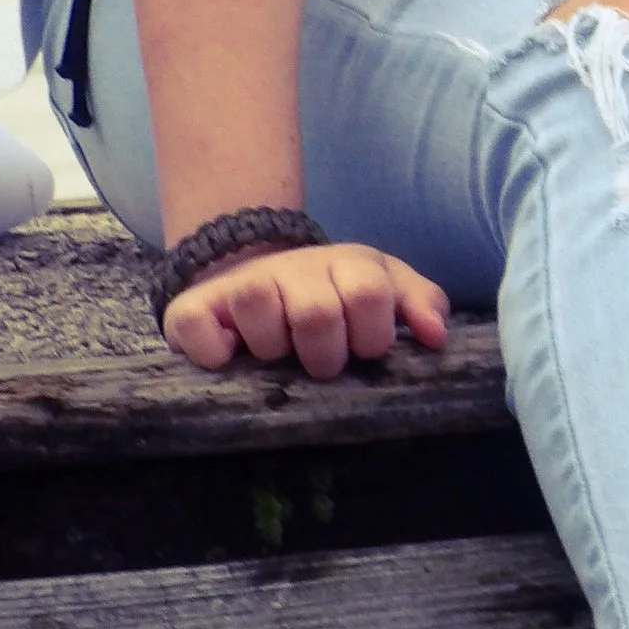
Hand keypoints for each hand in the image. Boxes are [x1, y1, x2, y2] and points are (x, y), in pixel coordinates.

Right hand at [162, 242, 450, 376]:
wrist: (252, 276)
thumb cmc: (331, 296)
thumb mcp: (383, 289)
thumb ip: (418, 304)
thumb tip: (436, 336)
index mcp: (347, 264)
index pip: (369, 294)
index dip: (371, 335)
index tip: (364, 351)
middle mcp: (293, 268)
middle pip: (317, 312)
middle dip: (325, 354)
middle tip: (322, 363)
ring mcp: (241, 285)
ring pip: (258, 308)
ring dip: (272, 349)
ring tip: (278, 355)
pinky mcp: (192, 309)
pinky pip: (200, 330)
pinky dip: (215, 353)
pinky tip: (230, 357)